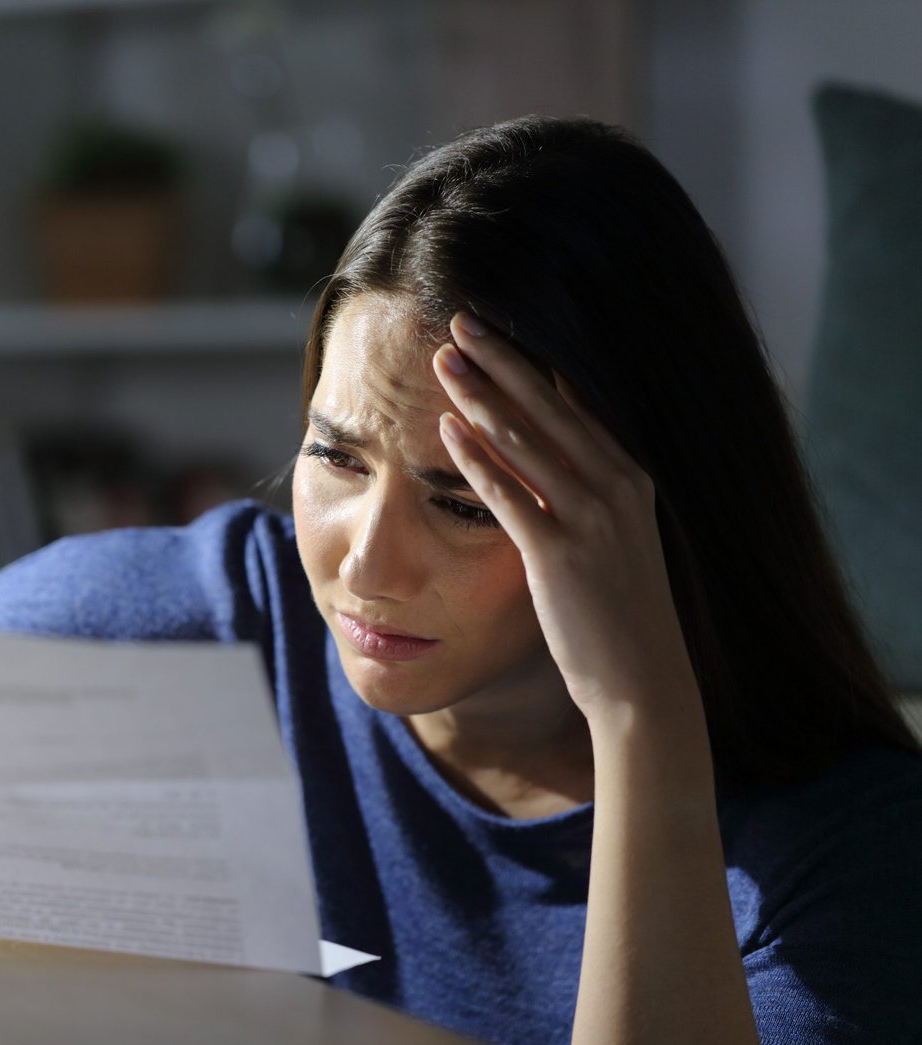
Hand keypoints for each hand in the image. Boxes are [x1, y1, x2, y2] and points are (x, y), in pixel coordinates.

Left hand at [432, 313, 700, 731]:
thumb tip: (544, 469)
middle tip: (461, 321)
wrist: (643, 682)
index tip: (498, 328)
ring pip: (527, 440)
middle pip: (550, 406)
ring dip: (480, 395)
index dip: (535, 362)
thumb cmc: (619, 617)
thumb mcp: (611, 542)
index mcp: (630, 478)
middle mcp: (617, 487)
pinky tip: (445, 432)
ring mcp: (591, 519)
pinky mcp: (561, 554)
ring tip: (442, 360)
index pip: (577, 403)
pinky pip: (510, 496)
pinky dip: (476, 460)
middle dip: (503, 359)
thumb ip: (582, 499)